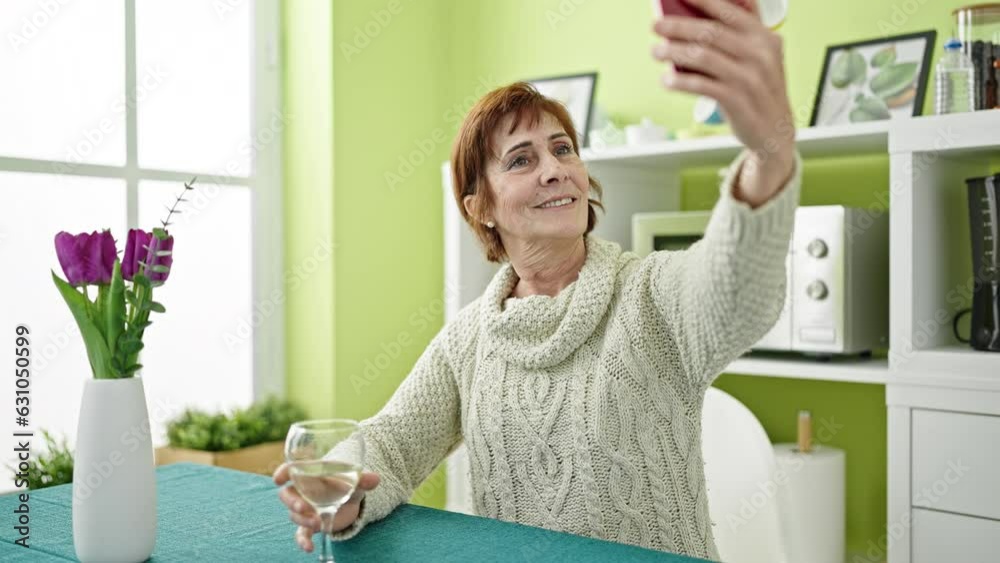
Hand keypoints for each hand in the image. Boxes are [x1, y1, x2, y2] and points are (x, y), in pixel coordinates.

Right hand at [273, 462, 380, 552]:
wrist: (351, 499)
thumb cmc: (348, 483)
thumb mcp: (356, 480)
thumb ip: (363, 479)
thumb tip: (376, 479)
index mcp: (310, 474)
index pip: (291, 470)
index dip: (283, 473)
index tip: (278, 479)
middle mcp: (302, 491)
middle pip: (287, 495)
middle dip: (292, 501)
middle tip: (302, 507)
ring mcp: (305, 509)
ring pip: (294, 515)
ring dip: (303, 520)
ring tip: (318, 522)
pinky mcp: (310, 524)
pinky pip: (300, 534)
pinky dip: (303, 542)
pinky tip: (309, 548)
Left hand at [651, 0, 795, 166]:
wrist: (775, 131)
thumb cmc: (760, 92)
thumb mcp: (761, 58)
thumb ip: (741, 35)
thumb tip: (701, 17)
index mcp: (765, 38)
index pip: (730, 12)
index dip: (704, 0)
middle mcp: (760, 54)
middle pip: (711, 33)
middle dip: (678, 27)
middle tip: (656, 25)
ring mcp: (750, 78)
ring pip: (703, 57)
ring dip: (673, 52)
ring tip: (656, 51)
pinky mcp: (738, 100)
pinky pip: (701, 85)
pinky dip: (680, 82)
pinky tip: (667, 80)